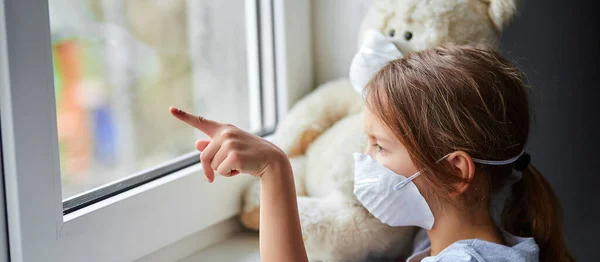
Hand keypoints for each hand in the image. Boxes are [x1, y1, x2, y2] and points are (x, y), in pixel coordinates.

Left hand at [169, 106, 285, 182]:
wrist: (271, 160)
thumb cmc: (250, 154)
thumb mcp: (231, 148)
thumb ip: (213, 146)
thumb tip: (197, 145)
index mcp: (223, 129)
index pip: (201, 121)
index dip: (184, 116)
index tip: (170, 109)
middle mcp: (226, 133)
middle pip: (204, 156)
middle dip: (210, 168)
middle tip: (223, 172)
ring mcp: (230, 143)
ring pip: (213, 165)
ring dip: (224, 170)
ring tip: (240, 164)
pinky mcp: (234, 155)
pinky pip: (221, 171)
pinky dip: (230, 174)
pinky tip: (242, 168)